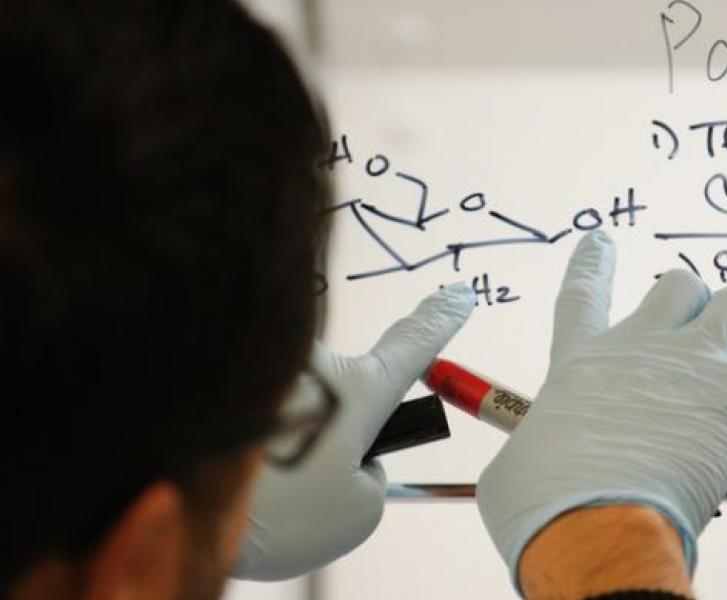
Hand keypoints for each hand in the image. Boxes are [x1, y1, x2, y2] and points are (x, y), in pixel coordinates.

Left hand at [234, 284, 474, 580]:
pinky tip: (218, 476)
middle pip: (335, 396)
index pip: (414, 347)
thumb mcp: (353, 514)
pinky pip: (243, 411)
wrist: (172, 505)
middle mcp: (311, 363)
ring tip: (246, 493)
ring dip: (272, 449)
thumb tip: (332, 451)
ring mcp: (263, 363)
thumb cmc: (272, 516)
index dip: (441, 321)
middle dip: (324, 437)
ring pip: (285, 409)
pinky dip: (236, 446)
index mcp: (357, 393)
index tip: (460, 293)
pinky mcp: (213, 372)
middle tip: (296, 484)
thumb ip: (365, 477)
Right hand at [477, 231, 726, 585]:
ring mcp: (692, 364)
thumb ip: (530, 446)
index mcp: (580, 362)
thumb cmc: (542, 505)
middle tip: (694, 347)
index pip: (585, 292)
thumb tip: (534, 460)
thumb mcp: (513, 466)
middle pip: (678, 285)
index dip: (593, 261)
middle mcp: (638, 347)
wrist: (592, 522)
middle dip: (692, 306)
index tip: (600, 238)